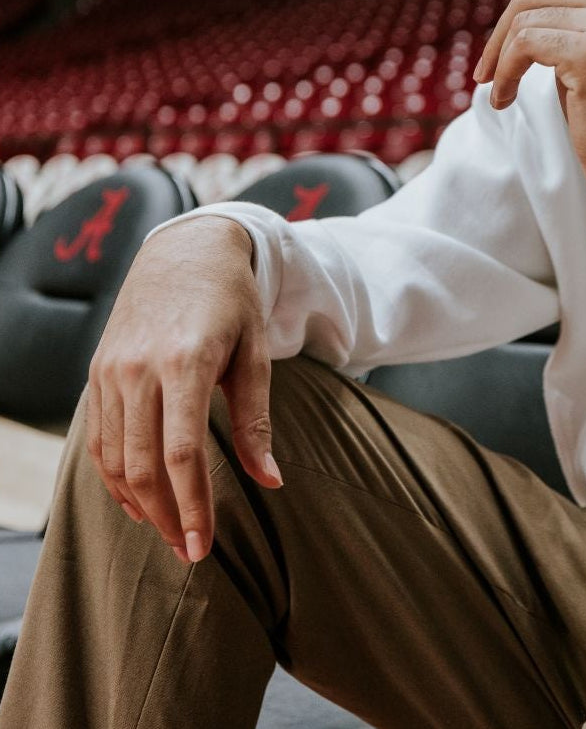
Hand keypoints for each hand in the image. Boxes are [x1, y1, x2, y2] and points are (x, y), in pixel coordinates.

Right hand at [85, 215, 282, 563]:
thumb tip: (271, 480)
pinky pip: (98, 437)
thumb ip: (257, 419)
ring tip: (168, 530)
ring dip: (138, 503)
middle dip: (166, 516)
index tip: (204, 546)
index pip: (182, 452)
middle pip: (143, 464)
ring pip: (115, 457)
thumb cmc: (230, 300)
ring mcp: (112, 369)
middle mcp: (140, 367)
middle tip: (189, 550)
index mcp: (186, 360)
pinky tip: (136, 500)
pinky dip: (113, 476)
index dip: (192, 506)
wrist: (184, 250)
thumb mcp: (254, 351)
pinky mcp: (98, 371)